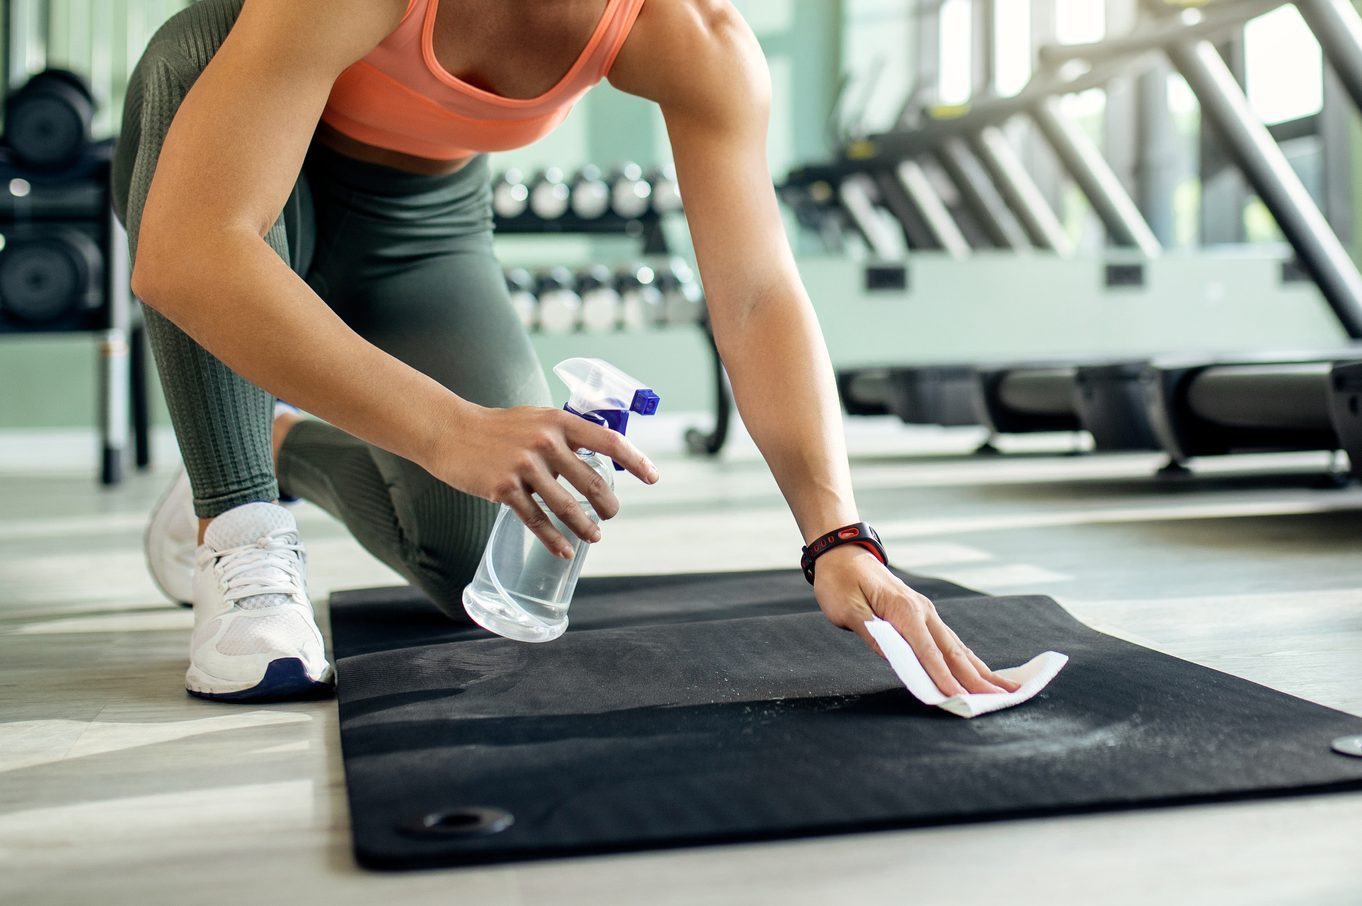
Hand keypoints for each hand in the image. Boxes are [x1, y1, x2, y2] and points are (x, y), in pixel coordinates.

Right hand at [426, 403, 658, 557]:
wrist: (451, 431)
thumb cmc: (499, 428)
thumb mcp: (538, 419)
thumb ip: (566, 435)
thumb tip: (598, 456)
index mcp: (559, 422)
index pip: (609, 441)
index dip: (636, 461)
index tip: (652, 478)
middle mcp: (545, 442)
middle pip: (592, 481)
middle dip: (607, 504)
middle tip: (611, 514)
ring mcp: (524, 466)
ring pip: (566, 506)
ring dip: (585, 527)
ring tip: (594, 536)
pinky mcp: (504, 488)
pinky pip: (536, 520)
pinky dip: (553, 539)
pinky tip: (565, 551)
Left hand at [812, 545, 1020, 696]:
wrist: (843, 554)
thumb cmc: (840, 582)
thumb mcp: (846, 608)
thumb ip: (871, 632)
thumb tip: (894, 657)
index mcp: (904, 610)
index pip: (927, 651)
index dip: (942, 677)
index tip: (959, 698)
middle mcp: (922, 611)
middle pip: (952, 651)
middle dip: (977, 678)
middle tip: (1001, 698)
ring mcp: (926, 612)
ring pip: (957, 646)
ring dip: (980, 669)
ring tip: (1004, 687)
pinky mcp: (923, 615)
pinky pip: (949, 641)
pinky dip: (967, 659)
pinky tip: (980, 671)